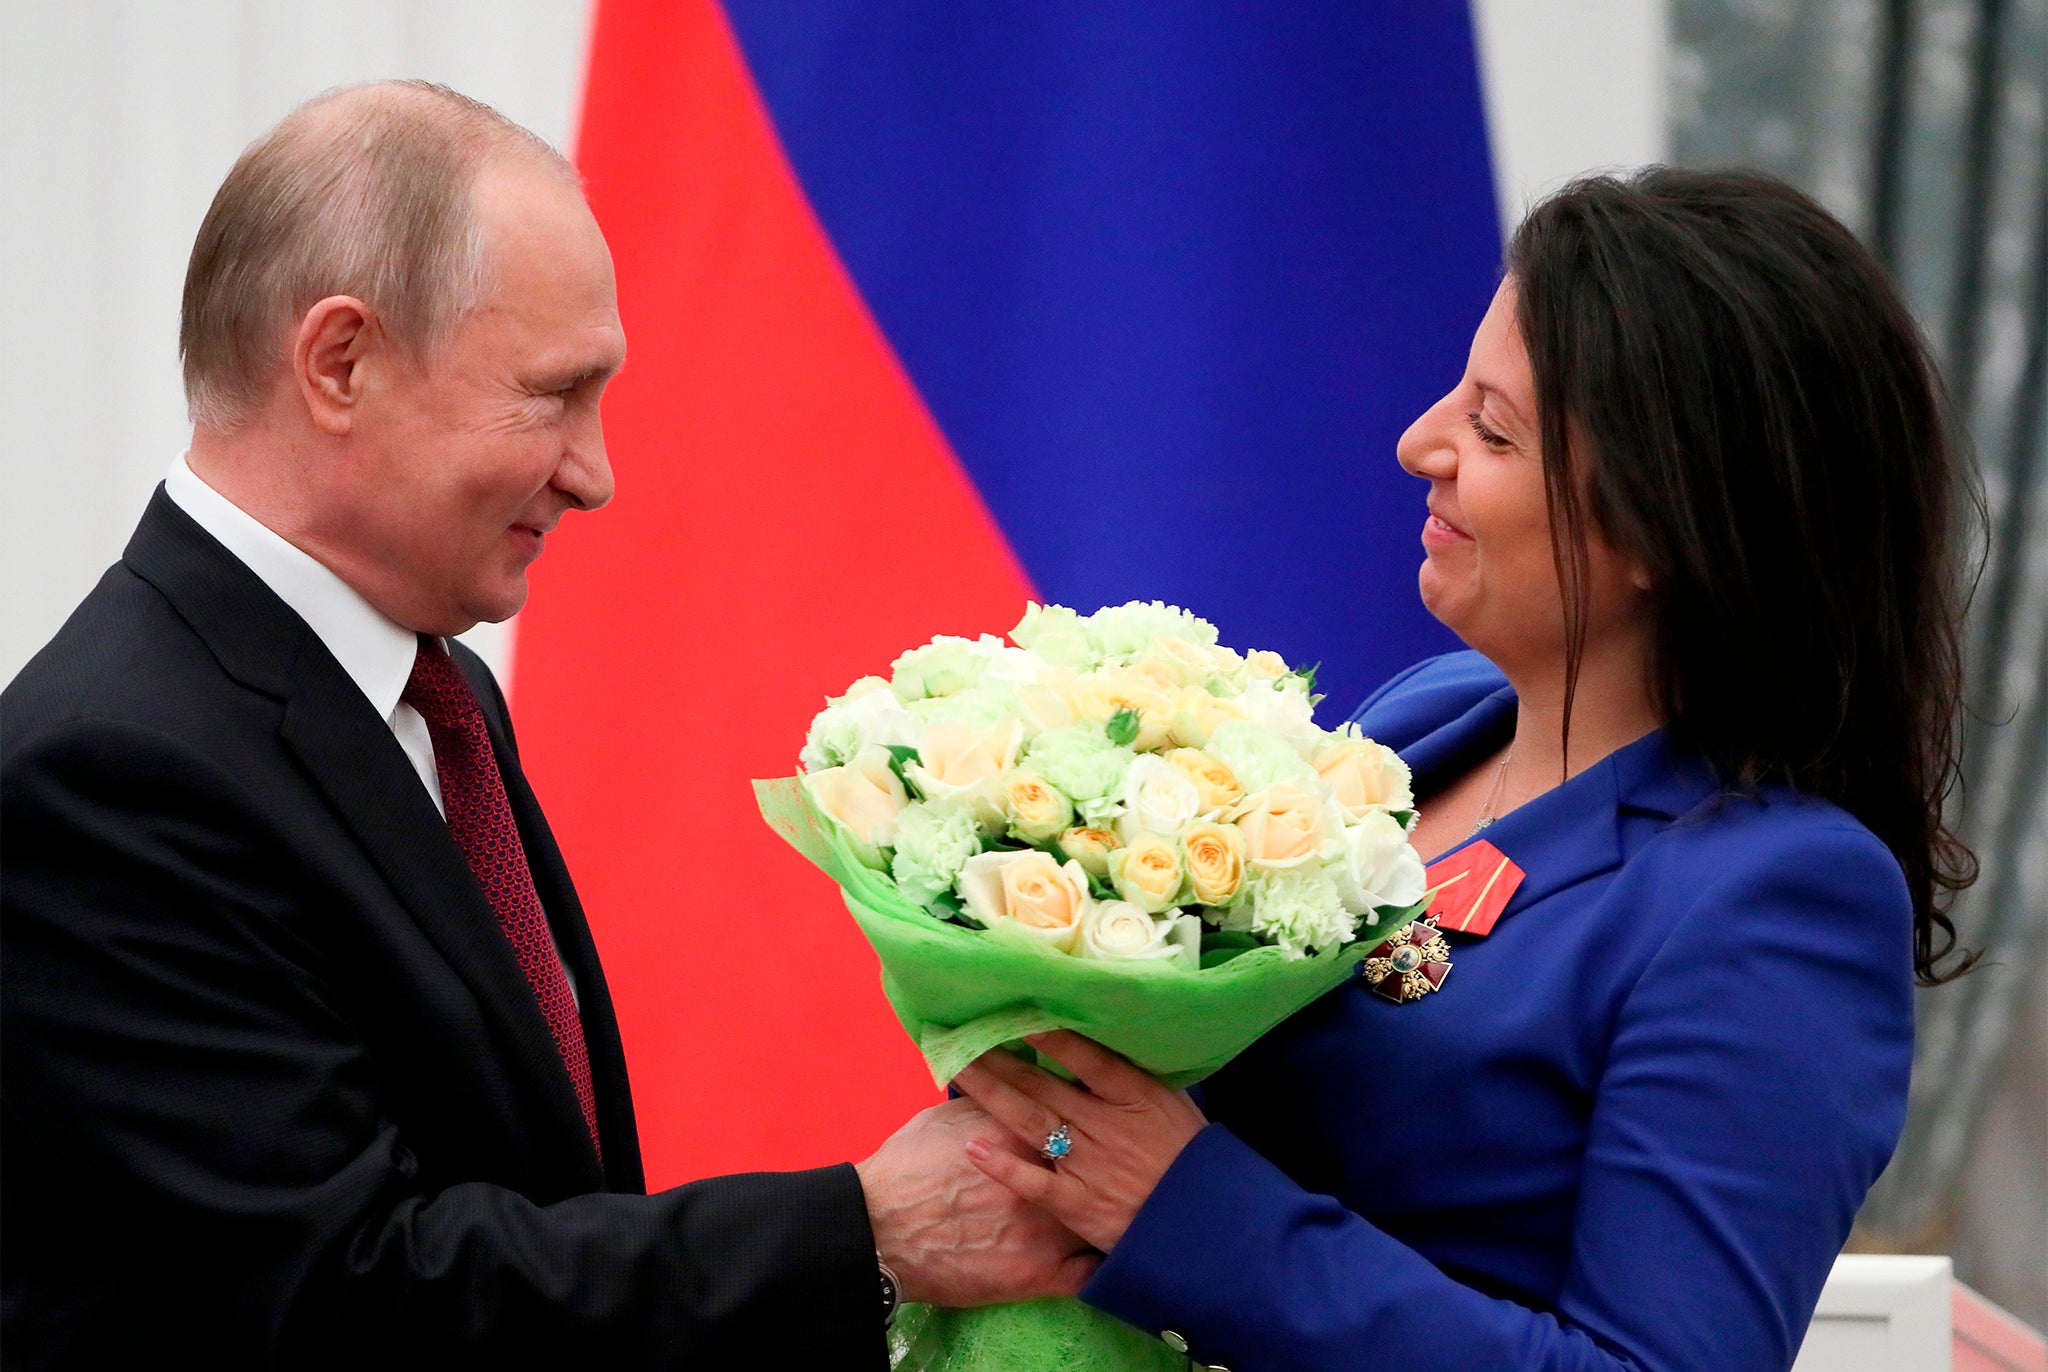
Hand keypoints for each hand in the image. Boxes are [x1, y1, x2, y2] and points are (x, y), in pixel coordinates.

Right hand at [855, 1095, 1099, 1306]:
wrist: (878, 1231)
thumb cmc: (905, 1169)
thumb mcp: (946, 1119)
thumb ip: (986, 1102)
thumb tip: (1001, 1081)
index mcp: (1022, 1135)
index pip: (1076, 1118)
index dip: (1088, 1121)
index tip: (1095, 1122)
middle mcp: (1043, 1180)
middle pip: (1097, 1169)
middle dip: (1109, 1167)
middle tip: (1118, 1165)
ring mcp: (1045, 1230)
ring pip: (1099, 1222)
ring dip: (1108, 1216)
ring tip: (1119, 1210)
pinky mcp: (1038, 1275)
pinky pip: (1088, 1273)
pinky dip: (1098, 1264)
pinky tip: (1102, 1258)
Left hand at [951, 1030, 1205, 1252]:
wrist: (1205, 1226)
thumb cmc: (1191, 1159)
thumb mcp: (1175, 1104)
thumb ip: (1136, 1077)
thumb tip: (1107, 1041)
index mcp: (1135, 1096)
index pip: (1086, 1057)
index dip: (1051, 1035)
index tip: (1015, 1013)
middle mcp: (1106, 1124)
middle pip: (1042, 1085)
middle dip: (998, 1059)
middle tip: (960, 1034)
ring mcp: (1089, 1164)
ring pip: (1029, 1121)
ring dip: (990, 1095)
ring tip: (956, 1070)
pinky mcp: (1078, 1203)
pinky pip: (1034, 1181)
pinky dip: (1003, 1165)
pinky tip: (972, 1148)